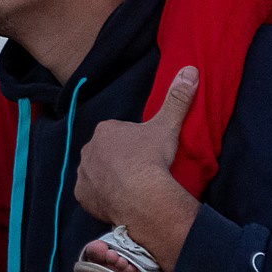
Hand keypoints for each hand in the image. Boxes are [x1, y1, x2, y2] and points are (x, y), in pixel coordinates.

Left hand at [74, 66, 201, 271]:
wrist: (141, 197)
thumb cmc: (152, 159)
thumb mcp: (167, 126)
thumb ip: (177, 99)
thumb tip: (190, 70)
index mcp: (105, 130)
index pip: (118, 133)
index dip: (133, 142)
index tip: (147, 152)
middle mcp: (88, 149)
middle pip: (105, 152)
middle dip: (118, 159)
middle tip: (140, 170)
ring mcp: (83, 174)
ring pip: (96, 173)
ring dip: (109, 178)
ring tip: (131, 188)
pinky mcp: (81, 196)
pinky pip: (90, 195)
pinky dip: (101, 197)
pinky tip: (118, 200)